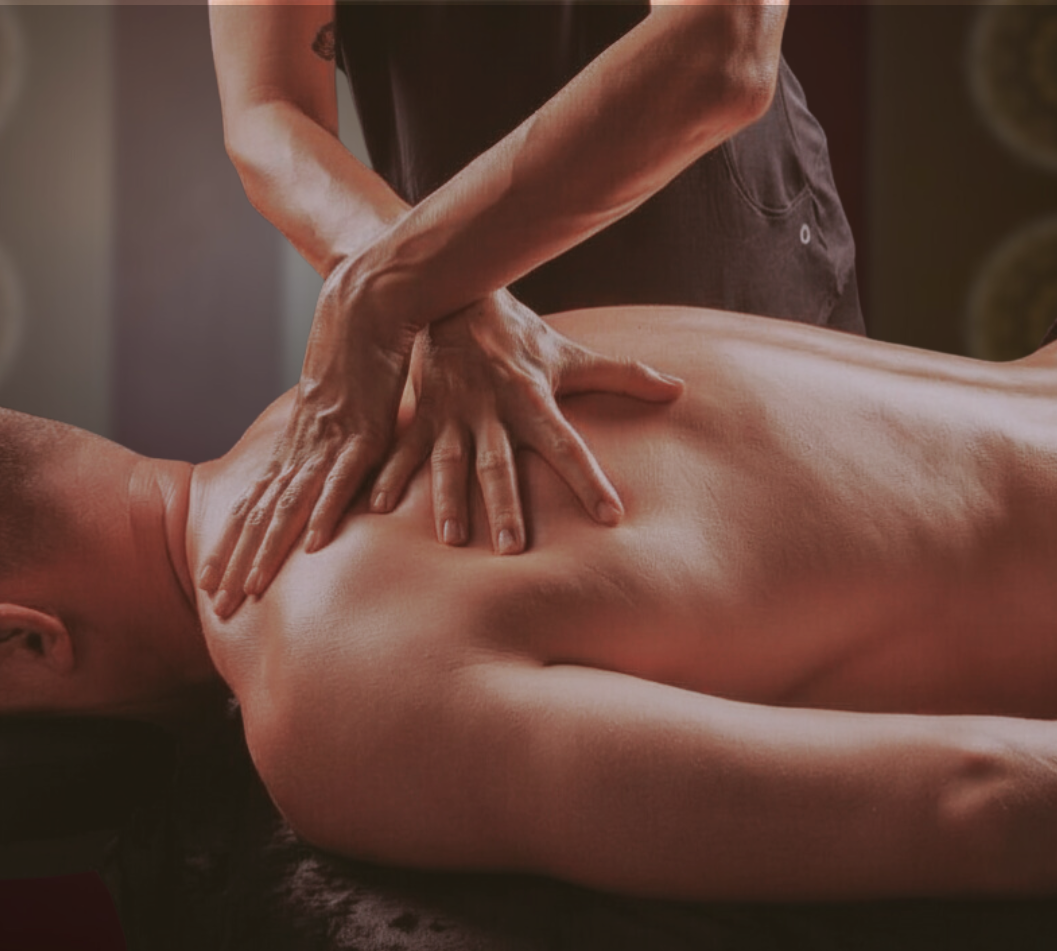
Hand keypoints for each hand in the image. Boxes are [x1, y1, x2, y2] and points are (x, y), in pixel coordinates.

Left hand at [201, 267, 415, 616]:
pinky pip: (340, 481)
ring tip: (247, 594)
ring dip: (265, 554)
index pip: (255, 505)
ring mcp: (331, 440)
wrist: (372, 297)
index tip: (209, 582)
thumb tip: (340, 458)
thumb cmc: (362, 343)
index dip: (232, 546)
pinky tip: (309, 548)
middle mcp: (305, 447)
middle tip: (214, 610)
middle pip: (258, 518)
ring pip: (287, 508)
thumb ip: (340, 435)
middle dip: (235, 565)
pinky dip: (323, 514)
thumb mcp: (345, 399)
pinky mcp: (364, 431)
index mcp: (299, 443)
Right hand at [369, 289, 682, 552]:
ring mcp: (451, 414)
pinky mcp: (420, 414)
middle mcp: (491, 411)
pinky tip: (378, 507)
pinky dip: (389, 478)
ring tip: (452, 539)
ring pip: (450, 463)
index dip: (589, 479)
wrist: (455, 294)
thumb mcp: (572, 354)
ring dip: (448, 501)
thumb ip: (624, 375)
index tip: (611, 515)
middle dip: (505, 506)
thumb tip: (678, 389)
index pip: (568, 445)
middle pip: (501, 465)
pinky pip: (403, 450)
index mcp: (531, 399)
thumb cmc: (520, 335)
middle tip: (513, 550)